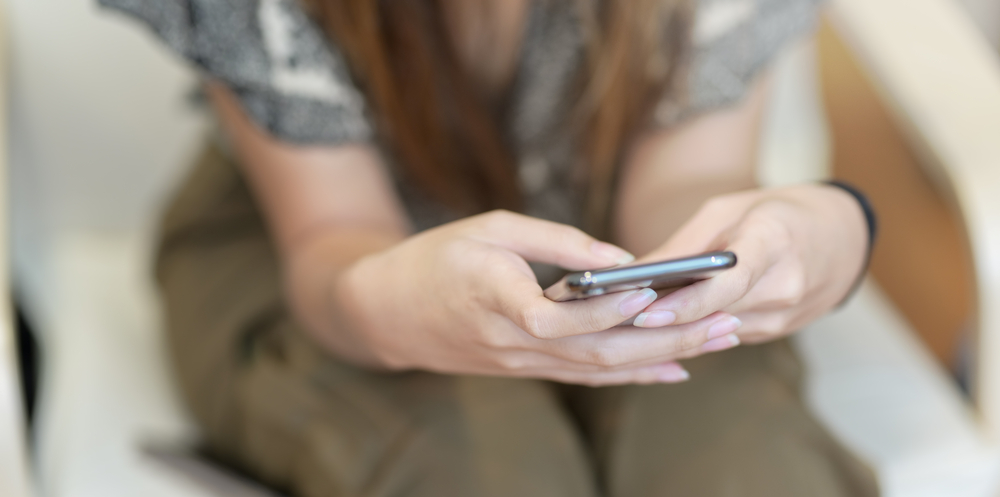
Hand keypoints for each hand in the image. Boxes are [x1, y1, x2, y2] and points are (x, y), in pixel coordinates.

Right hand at [331, 210, 742, 385]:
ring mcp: (522, 363)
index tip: (652, 286)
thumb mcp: (489, 227)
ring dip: (661, 358)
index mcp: (497, 298)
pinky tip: (672, 370)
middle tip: (723, 320)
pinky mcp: (528, 368)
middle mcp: (514, 341)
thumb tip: (621, 257)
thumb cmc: (436, 258)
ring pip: (600, 370)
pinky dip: (633, 375)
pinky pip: (587, 376)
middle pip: (598, 352)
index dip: (607, 307)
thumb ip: (556, 242)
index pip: (558, 315)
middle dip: (665, 340)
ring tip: (716, 340)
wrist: (387, 312)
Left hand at [631, 185, 867, 345]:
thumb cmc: (777, 212)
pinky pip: (728, 336)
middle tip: (614, 322)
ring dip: (675, 331)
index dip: (685, 303)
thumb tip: (632, 275)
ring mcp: (786, 316)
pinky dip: (695, 331)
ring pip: (717, 333)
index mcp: (773, 243)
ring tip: (626, 325)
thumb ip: (684, 246)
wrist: (843, 237)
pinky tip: (661, 328)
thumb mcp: (728, 210)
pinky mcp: (779, 331)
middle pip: (716, 314)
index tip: (645, 312)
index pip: (727, 284)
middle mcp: (785, 286)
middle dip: (665, 321)